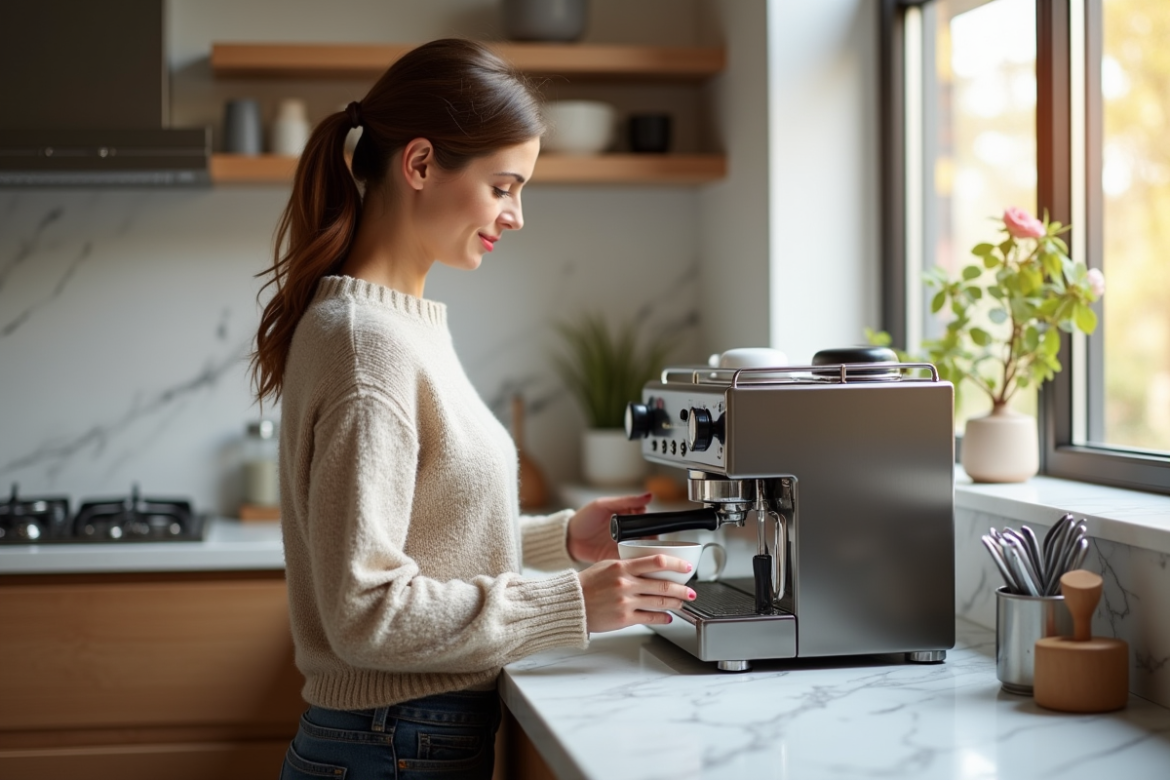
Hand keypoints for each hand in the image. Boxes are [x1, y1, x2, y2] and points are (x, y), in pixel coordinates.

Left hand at [567, 492, 652, 563]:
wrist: (569, 537)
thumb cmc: (585, 517)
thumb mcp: (604, 505)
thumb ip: (626, 501)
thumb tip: (649, 496)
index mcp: (627, 516)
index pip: (646, 519)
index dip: (652, 522)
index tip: (654, 524)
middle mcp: (628, 532)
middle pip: (648, 536)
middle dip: (653, 538)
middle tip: (653, 539)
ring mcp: (623, 545)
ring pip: (642, 549)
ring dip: (647, 550)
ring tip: (649, 551)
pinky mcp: (617, 558)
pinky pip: (631, 560)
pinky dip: (637, 561)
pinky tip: (640, 561)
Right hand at [577, 555, 695, 632]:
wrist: (572, 603)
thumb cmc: (587, 584)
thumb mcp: (606, 565)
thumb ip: (627, 565)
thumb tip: (648, 565)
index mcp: (622, 566)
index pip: (656, 561)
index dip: (676, 564)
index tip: (686, 567)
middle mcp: (626, 583)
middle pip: (663, 584)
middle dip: (682, 589)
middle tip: (691, 590)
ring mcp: (626, 602)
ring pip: (660, 602)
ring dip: (675, 603)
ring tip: (682, 603)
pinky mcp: (624, 618)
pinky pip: (650, 618)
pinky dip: (662, 618)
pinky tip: (668, 617)